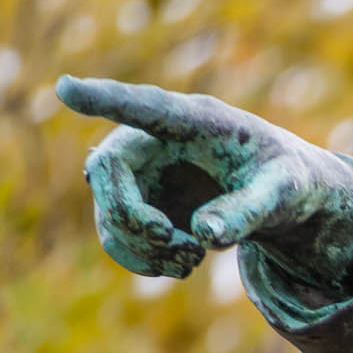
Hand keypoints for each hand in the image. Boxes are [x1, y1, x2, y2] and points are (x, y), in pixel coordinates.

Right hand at [57, 76, 352, 287]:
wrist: (282, 195)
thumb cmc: (286, 180)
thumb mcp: (282, 194)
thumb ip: (247, 210)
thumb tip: (203, 234)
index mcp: (198, 121)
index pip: (145, 106)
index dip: (105, 100)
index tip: (66, 87)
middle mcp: (158, 141)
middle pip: (109, 169)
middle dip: (128, 213)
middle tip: (167, 239)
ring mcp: (146, 173)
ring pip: (108, 211)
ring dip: (140, 245)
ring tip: (190, 259)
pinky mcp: (144, 203)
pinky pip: (119, 235)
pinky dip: (143, 259)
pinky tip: (182, 265)